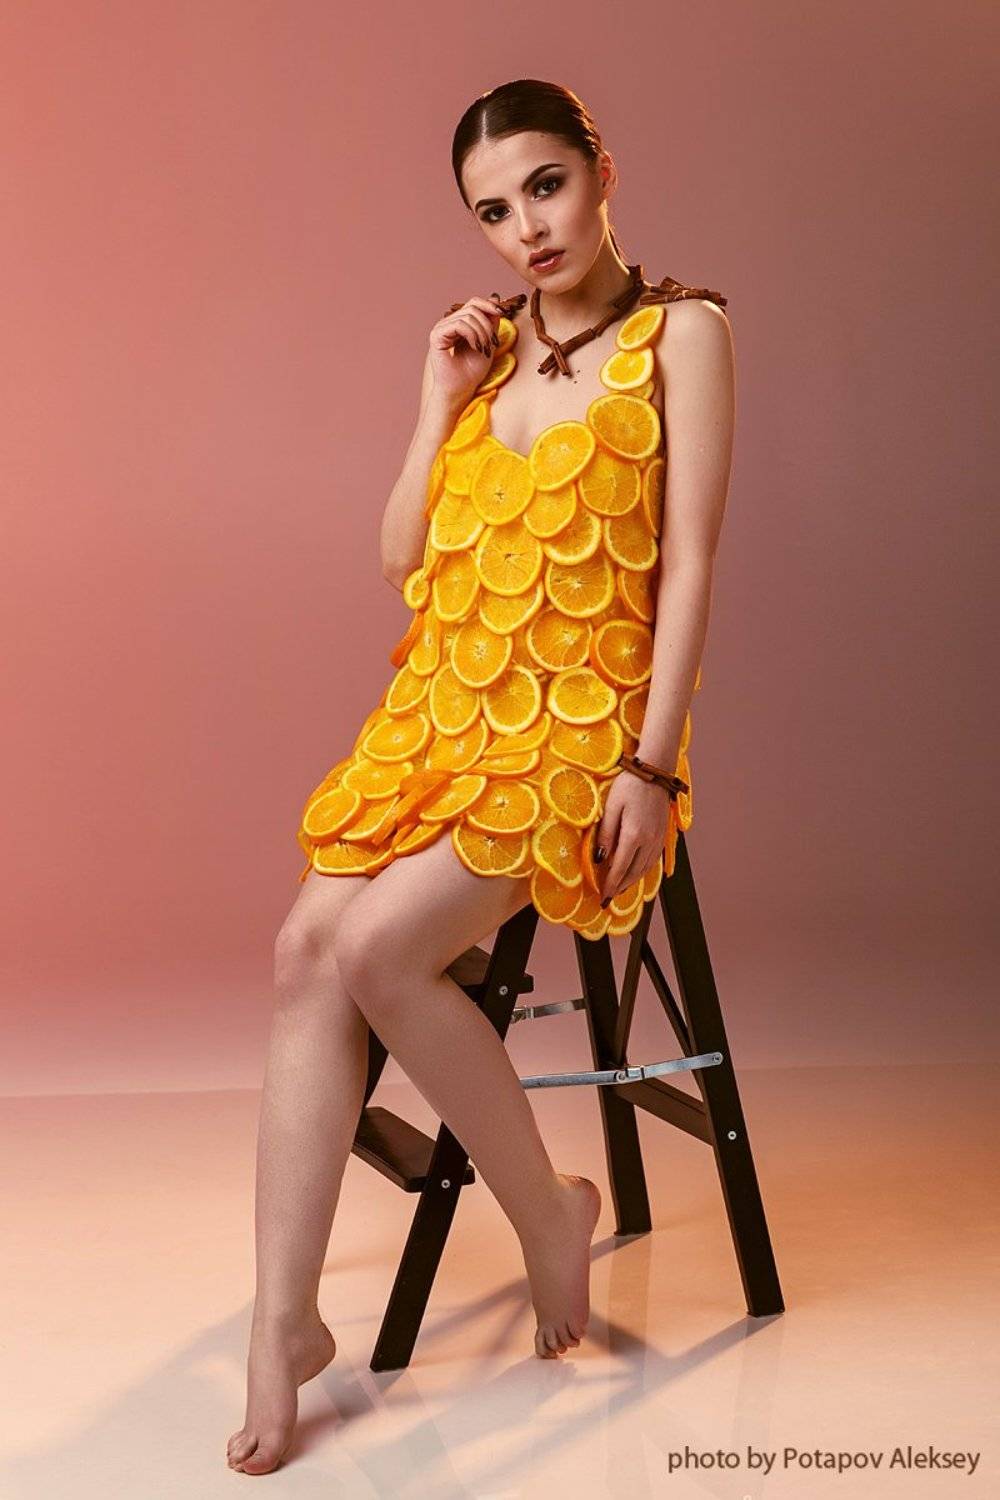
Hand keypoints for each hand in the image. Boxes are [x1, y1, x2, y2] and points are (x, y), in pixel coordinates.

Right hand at [428, 294, 503, 404]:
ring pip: (468, 315)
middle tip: (493, 342)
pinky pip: (459, 324)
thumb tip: (495, 296)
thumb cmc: (472, 370)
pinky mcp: (437, 335)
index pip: (474, 304)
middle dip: (488, 323)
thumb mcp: (488, 341)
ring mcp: (441, 328)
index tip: (503, 312)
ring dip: (482, 332)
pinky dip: (472, 335)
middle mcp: (449, 323)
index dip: (489, 305)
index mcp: (459, 323)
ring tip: (484, 349)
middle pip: (472, 306)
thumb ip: (491, 321)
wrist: (461, 389)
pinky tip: (475, 347)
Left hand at [593, 771, 669, 907]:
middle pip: (634, 872)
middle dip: (621, 887)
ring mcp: (658, 839)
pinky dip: (643, 871)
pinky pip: (653, 860)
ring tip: (620, 889)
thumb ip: (606, 834)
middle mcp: (649, 841)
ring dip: (632, 881)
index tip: (603, 896)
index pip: (620, 867)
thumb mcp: (612, 807)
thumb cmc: (629, 786)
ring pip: (645, 868)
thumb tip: (600, 859)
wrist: (655, 771)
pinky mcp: (663, 834)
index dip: (610, 884)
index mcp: (634, 835)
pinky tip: (636, 872)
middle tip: (609, 898)